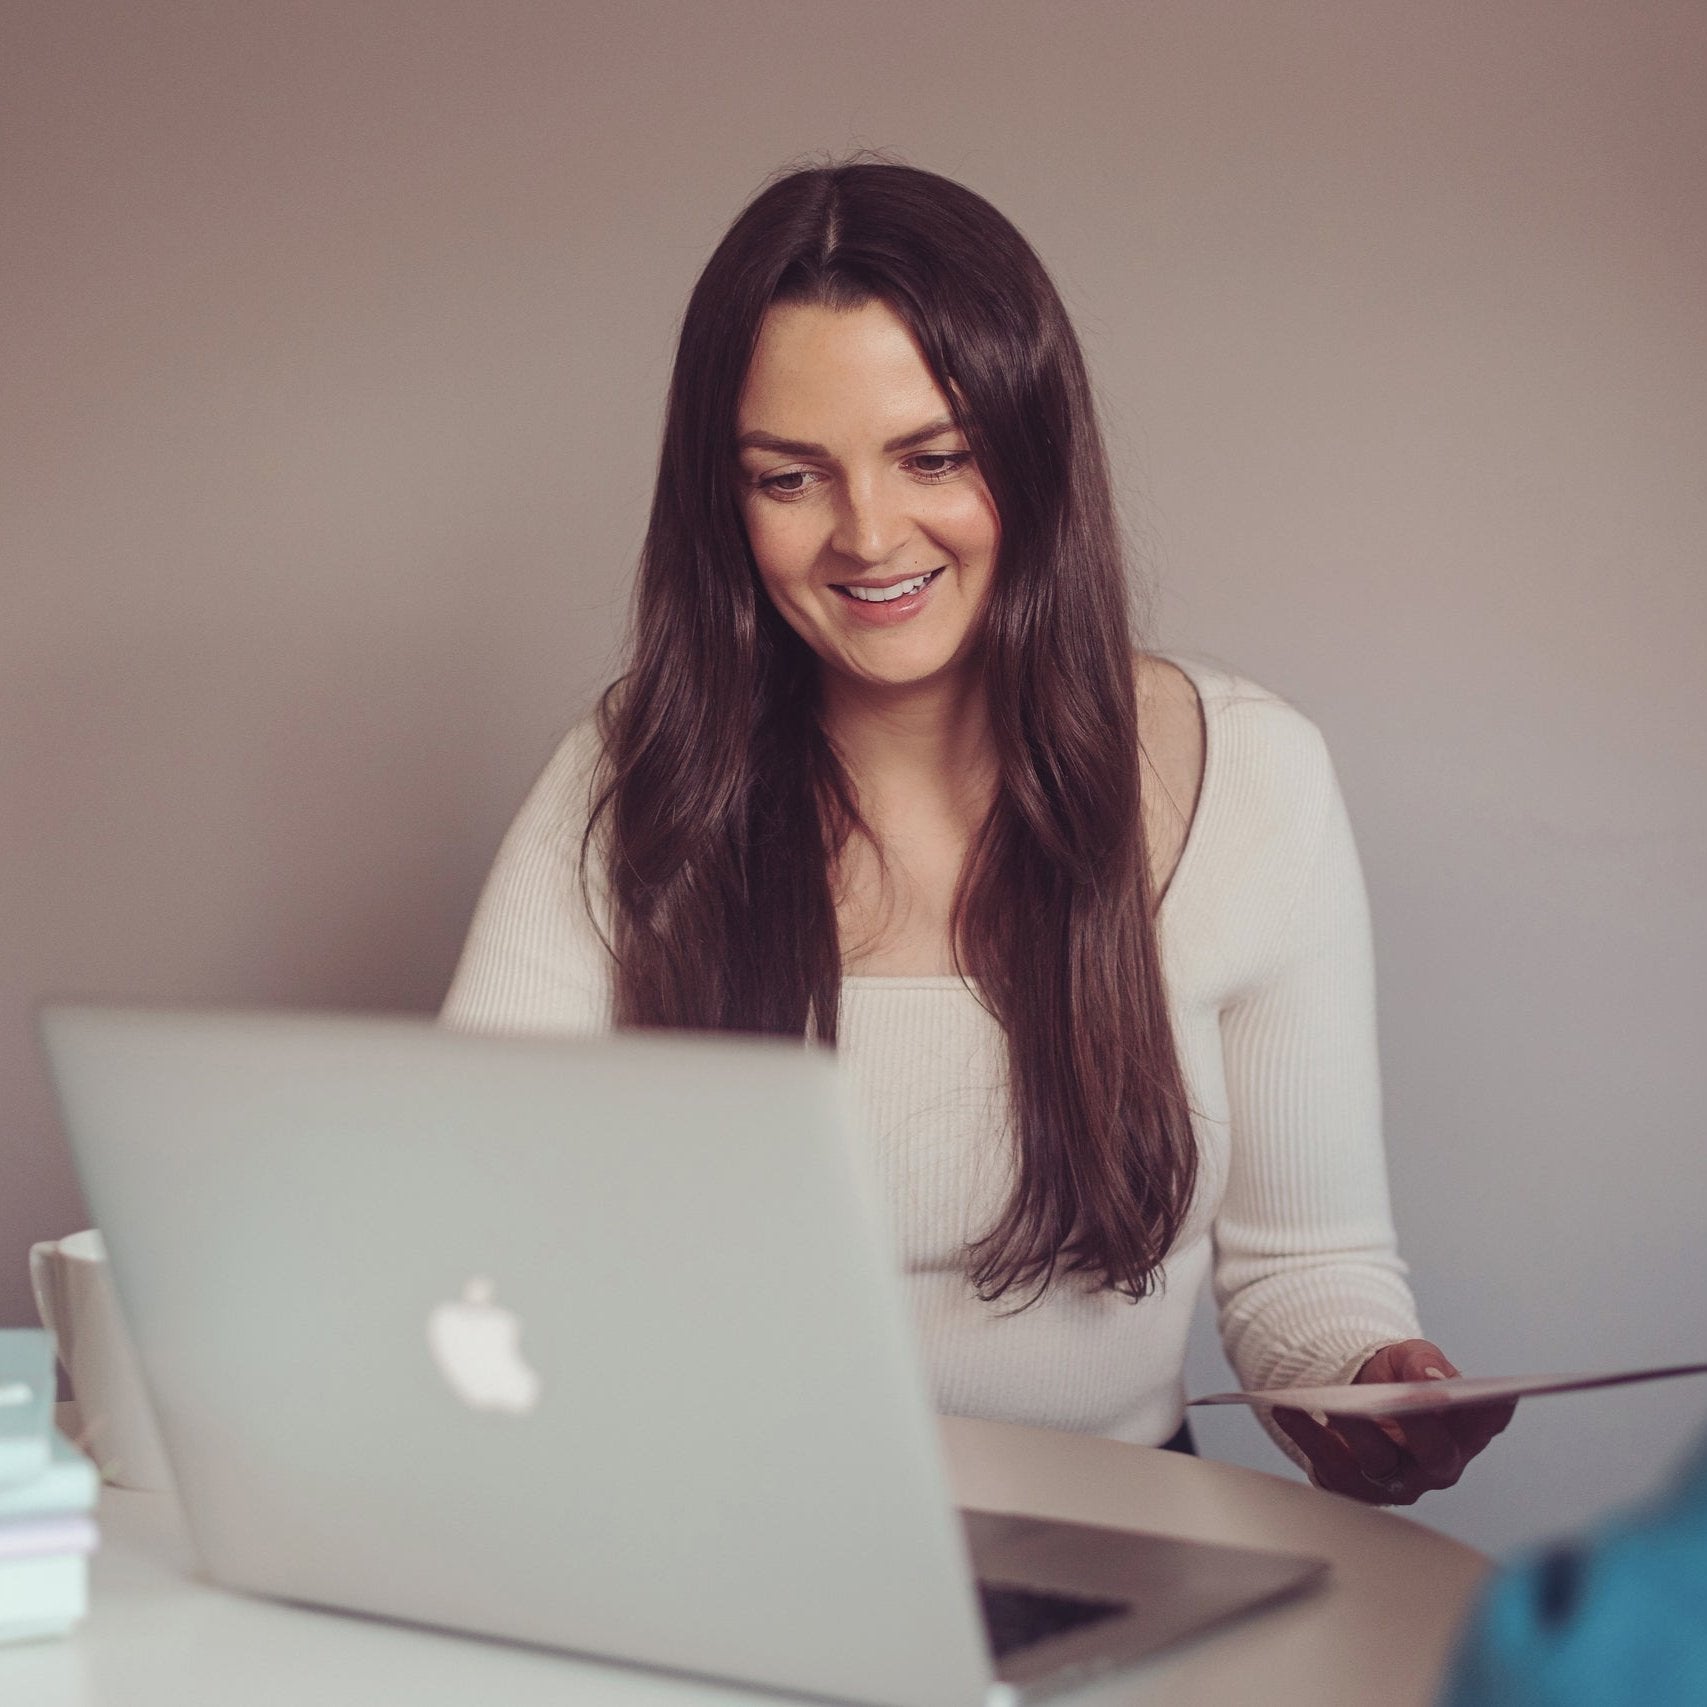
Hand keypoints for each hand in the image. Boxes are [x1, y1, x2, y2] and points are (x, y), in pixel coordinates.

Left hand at [1273, 1339, 1514, 1505]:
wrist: (1354, 1393)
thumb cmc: (1396, 1377)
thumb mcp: (1410, 1357)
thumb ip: (1423, 1362)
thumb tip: (1431, 1379)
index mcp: (1464, 1431)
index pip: (1488, 1422)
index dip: (1494, 1410)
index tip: (1494, 1393)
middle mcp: (1436, 1464)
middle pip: (1436, 1454)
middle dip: (1418, 1427)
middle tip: (1398, 1401)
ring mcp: (1396, 1481)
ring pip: (1379, 1463)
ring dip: (1355, 1432)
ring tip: (1330, 1404)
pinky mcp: (1352, 1485)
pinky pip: (1330, 1466)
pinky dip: (1308, 1436)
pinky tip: (1287, 1409)